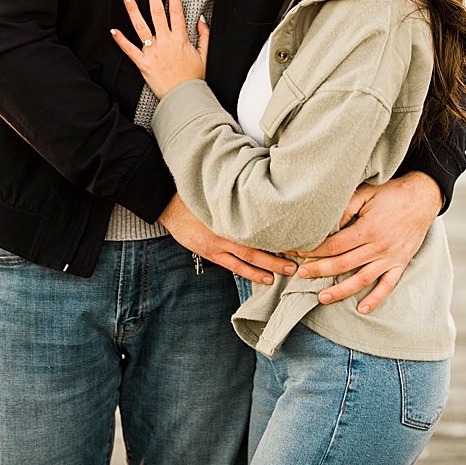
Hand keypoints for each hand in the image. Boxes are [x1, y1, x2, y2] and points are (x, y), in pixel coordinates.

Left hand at [110, 0, 207, 98]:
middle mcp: (166, 41)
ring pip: (141, 26)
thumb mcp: (204, 55)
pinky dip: (121, 40)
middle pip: (158, 13)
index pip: (176, 11)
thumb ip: (204, 35)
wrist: (184, 96)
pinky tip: (113, 30)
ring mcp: (153, 51)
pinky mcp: (143, 63)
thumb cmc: (193, 78)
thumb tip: (201, 19)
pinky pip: (130, 49)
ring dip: (133, 10)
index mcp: (181, 38)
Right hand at [159, 194, 296, 283]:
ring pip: (247, 259)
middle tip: (299, 258)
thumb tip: (259, 186)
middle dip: (278, 252)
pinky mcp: (210, 253)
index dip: (277, 231)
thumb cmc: (193, 195)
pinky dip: (250, 272)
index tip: (297, 234)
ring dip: (268, 267)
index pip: (258, 224)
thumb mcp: (214, 189)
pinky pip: (234, 266)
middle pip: (256, 243)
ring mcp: (216, 244)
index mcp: (227, 213)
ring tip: (287, 272)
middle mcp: (224, 230)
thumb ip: (236, 193)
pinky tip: (265, 278)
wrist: (167, 205)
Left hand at [290, 173, 440, 313]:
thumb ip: (344, 208)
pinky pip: (388, 285)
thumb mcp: (365, 193)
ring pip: (363, 279)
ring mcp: (391, 258)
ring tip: (322, 297)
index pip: (334, 245)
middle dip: (320, 270)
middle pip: (344, 264)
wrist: (422, 198)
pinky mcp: (400, 264)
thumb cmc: (389, 194)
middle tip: (300, 274)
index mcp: (368, 229)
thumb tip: (327, 225)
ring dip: (342, 291)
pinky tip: (361, 309)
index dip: (314, 250)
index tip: (297, 251)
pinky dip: (375, 299)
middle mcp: (379, 247)